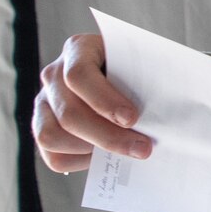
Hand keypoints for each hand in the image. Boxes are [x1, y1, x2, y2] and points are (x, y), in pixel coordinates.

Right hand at [32, 33, 150, 172]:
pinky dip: (80, 162)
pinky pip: (52, 156)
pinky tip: (105, 156)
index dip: (104, 101)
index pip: (79, 75)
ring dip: (92, 150)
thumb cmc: (137, 69)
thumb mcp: (144, 63)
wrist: (126, 76)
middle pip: (68, 113)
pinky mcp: (43, 127)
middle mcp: (53, 74)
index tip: (132, 118)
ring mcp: (43, 102)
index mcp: (78, 49)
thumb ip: (149, 81)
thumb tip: (167, 113)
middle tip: (142, 148)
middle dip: (108, 136)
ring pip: (52, 136)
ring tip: (125, 151)